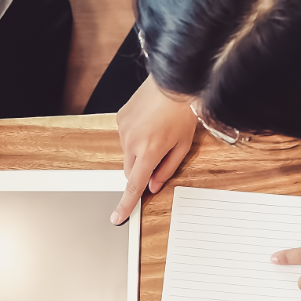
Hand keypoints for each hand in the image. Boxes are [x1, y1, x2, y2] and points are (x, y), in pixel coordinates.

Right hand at [112, 76, 198, 224]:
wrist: (173, 82)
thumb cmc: (182, 112)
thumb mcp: (183, 146)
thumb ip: (167, 169)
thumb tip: (154, 186)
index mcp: (149, 152)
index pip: (134, 186)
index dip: (126, 205)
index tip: (117, 217)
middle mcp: (132, 142)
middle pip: (130, 171)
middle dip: (141, 171)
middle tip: (157, 157)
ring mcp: (123, 130)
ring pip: (127, 154)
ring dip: (138, 152)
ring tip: (156, 133)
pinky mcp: (120, 119)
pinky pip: (125, 137)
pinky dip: (135, 137)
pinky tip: (148, 124)